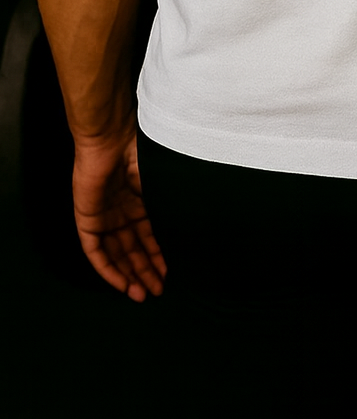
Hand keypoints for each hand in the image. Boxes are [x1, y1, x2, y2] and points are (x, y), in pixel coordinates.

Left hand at [72, 127, 166, 301]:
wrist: (111, 138)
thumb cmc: (140, 153)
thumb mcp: (161, 184)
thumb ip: (169, 208)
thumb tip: (192, 230)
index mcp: (140, 200)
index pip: (149, 235)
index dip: (158, 255)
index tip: (170, 273)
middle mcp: (122, 211)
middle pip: (133, 249)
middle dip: (146, 271)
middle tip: (159, 291)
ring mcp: (104, 216)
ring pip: (116, 254)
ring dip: (129, 275)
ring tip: (143, 294)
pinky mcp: (87, 220)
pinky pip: (96, 253)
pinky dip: (108, 270)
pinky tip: (122, 283)